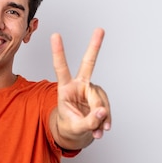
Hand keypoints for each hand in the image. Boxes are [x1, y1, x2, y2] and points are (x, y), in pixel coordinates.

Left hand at [51, 28, 111, 145]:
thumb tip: (102, 112)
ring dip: (101, 117)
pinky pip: (106, 109)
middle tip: (100, 29)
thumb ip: (88, 121)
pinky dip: (105, 120)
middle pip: (89, 64)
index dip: (58, 52)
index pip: (61, 68)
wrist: (75, 132)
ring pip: (100, 100)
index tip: (55, 35)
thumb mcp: (74, 127)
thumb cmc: (69, 126)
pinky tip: (102, 128)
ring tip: (97, 132)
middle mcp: (79, 85)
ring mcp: (91, 90)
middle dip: (95, 47)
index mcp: (65, 88)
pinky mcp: (100, 97)